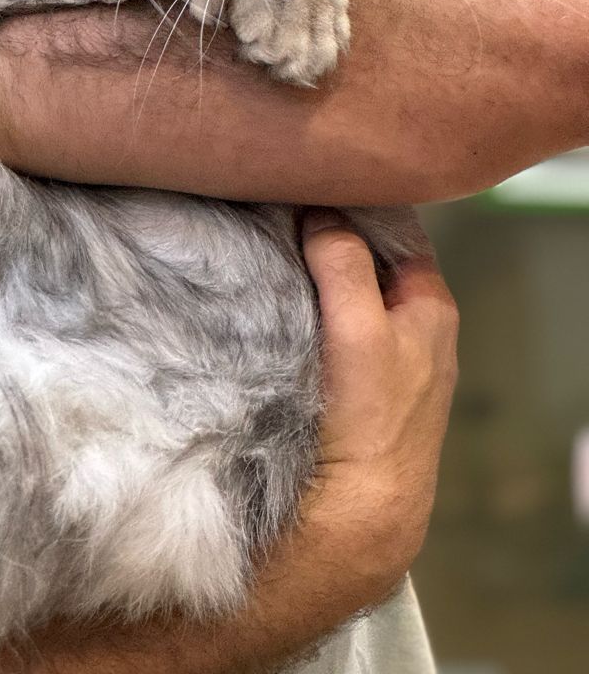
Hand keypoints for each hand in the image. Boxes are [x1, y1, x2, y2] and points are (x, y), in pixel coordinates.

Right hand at [295, 210, 458, 601]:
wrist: (355, 513)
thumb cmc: (369, 418)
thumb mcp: (360, 327)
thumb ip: (344, 262)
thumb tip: (321, 213)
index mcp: (432, 306)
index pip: (395, 230)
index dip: (355, 204)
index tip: (308, 183)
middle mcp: (414, 328)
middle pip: (366, 259)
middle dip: (326, 235)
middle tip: (277, 210)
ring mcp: (383, 357)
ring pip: (345, 292)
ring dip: (310, 273)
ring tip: (265, 245)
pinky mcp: (353, 384)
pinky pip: (328, 325)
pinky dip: (303, 306)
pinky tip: (271, 297)